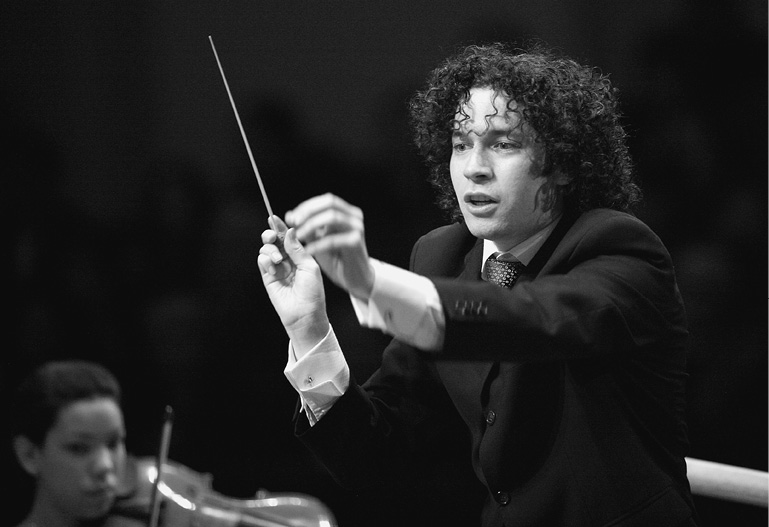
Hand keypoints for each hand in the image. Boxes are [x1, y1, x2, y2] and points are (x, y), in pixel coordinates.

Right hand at [257, 216, 328, 355]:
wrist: (305, 314)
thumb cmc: (313, 292)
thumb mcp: (310, 266)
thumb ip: (297, 249)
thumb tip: (290, 230)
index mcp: (299, 255)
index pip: (287, 237)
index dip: (280, 227)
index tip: (273, 217)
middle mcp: (287, 260)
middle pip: (273, 240)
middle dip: (270, 234)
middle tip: (272, 235)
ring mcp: (276, 268)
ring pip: (266, 249)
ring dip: (270, 250)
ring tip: (278, 260)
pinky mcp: (267, 277)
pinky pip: (261, 261)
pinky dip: (265, 260)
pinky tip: (273, 268)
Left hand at [284, 193, 374, 300]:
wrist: (355, 278)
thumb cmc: (337, 259)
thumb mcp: (319, 240)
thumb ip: (307, 227)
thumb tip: (290, 216)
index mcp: (347, 213)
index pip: (326, 200)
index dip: (307, 206)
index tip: (291, 217)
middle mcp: (354, 217)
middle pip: (330, 203)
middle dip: (309, 211)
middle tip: (294, 223)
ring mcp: (357, 228)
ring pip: (332, 217)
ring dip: (311, 225)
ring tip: (299, 236)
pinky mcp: (356, 243)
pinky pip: (333, 239)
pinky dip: (317, 244)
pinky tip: (307, 251)